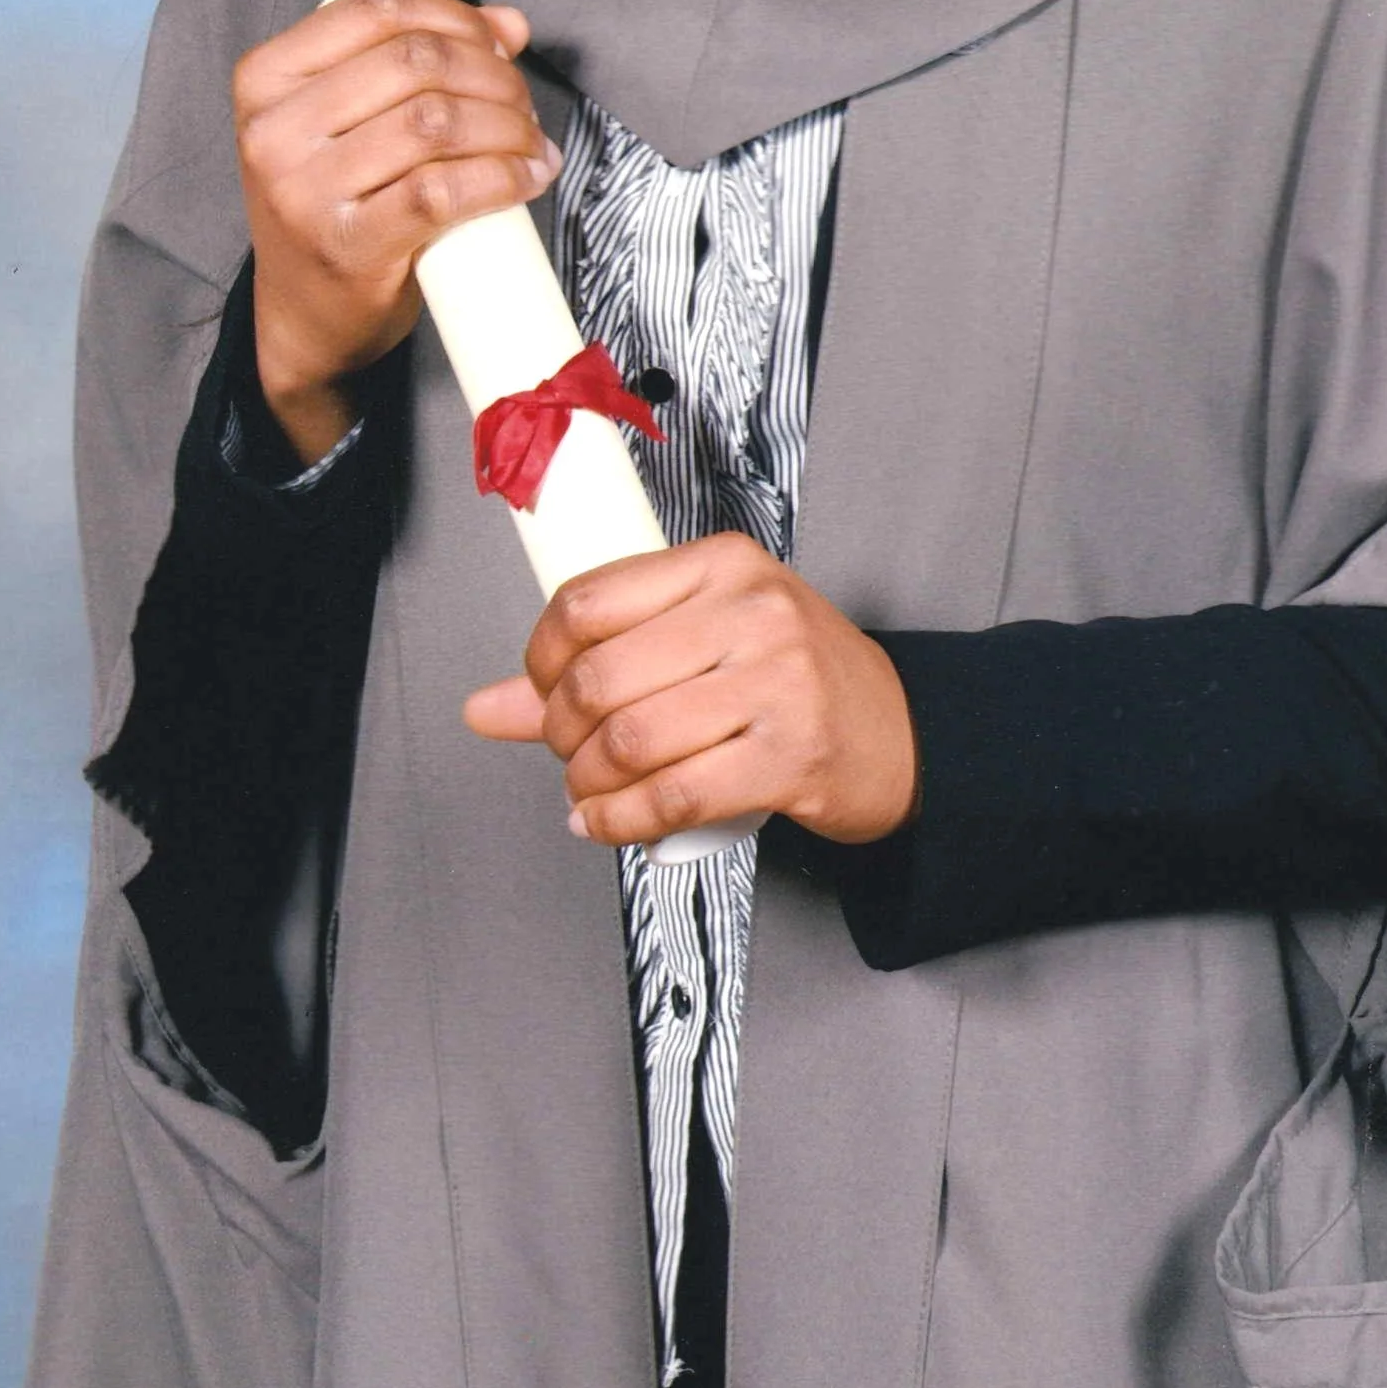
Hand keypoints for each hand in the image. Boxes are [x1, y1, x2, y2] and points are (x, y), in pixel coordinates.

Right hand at [234, 0, 558, 463]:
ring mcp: (303, 191)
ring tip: (531, 143)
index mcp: (266, 78)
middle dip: (492, 74)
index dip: (457, 17)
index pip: (378, 10)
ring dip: (508, 125)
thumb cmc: (335, 206)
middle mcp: (274, 130)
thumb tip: (510, 24)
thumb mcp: (350, 121)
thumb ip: (414, 60)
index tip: (498, 46)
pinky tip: (528, 177)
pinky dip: (502, 176)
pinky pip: (443, 191)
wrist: (304, 317)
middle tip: (521, 104)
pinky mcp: (348, 246)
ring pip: (435, 122)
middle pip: (416, 62)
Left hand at [462, 533, 920, 847]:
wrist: (902, 733)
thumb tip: (484, 706)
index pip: (588, 599)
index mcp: (722, 564)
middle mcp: (751, 611)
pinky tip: (608, 823)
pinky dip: (622, 821)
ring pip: (631, 739)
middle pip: (600, 676)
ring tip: (589, 791)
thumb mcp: (704, 641)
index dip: (540, 656)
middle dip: (560, 731)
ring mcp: (777, 681)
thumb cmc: (794, 679)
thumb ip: (594, 665)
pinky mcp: (791, 756)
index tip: (543, 688)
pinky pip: (675, 796)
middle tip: (569, 751)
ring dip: (588, 782)